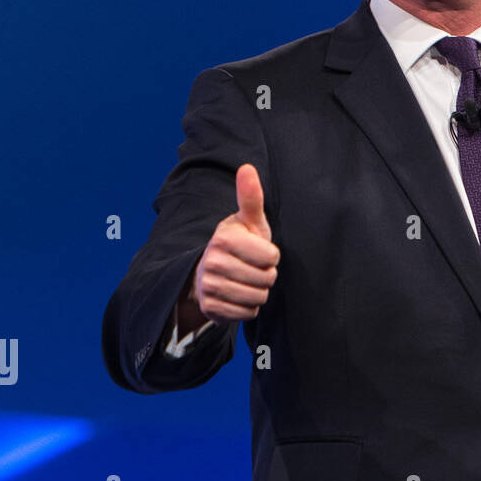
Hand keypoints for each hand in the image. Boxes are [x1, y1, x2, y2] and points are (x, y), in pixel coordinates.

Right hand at [191, 163, 279, 322]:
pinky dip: (249, 307)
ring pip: (258, 297)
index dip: (271, 256)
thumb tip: (247, 167)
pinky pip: (247, 313)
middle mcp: (212, 262)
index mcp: (224, 238)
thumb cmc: (240, 242)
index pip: (271, 257)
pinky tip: (238, 295)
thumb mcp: (248, 221)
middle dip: (266, 275)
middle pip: (266, 279)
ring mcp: (208, 286)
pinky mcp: (210, 308)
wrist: (211, 272)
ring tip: (246, 280)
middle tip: (253, 267)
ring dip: (259, 291)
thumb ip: (251, 197)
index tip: (260, 250)